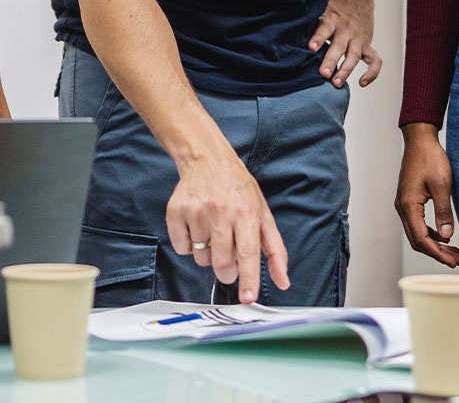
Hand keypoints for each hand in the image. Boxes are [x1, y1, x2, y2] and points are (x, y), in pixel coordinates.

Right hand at [167, 149, 289, 303]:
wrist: (207, 159)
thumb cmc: (238, 189)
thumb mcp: (263, 214)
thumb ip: (275, 250)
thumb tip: (283, 281)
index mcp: (246, 211)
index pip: (248, 252)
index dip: (249, 278)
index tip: (248, 298)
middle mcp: (220, 210)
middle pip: (222, 262)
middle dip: (227, 273)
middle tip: (230, 263)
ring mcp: (196, 210)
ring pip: (201, 258)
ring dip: (209, 256)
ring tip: (213, 233)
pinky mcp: (176, 211)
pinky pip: (182, 248)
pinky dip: (190, 246)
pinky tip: (197, 227)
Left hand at [307, 0, 379, 87]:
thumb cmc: (334, 6)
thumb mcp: (321, 8)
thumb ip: (309, 22)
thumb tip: (284, 34)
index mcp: (332, 19)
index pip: (325, 28)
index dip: (318, 38)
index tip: (310, 47)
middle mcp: (346, 29)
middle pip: (339, 46)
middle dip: (331, 61)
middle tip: (323, 74)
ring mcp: (358, 38)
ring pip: (354, 56)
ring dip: (345, 70)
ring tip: (335, 83)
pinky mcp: (367, 44)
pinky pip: (375, 60)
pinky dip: (372, 73)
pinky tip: (362, 83)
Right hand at [394, 124, 458, 267]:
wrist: (420, 140)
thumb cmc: (430, 158)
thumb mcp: (442, 184)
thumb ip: (444, 211)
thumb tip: (447, 236)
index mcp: (408, 205)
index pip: (421, 239)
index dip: (438, 253)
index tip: (453, 261)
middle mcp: (402, 207)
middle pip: (417, 240)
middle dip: (437, 253)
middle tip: (457, 261)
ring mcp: (404, 204)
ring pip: (417, 234)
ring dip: (435, 245)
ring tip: (454, 252)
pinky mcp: (409, 201)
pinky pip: (417, 224)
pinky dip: (430, 234)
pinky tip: (445, 236)